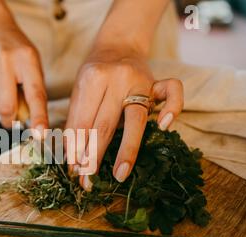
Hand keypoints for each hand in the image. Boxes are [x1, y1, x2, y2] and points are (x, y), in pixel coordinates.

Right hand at [0, 23, 47, 130]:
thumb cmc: (18, 51)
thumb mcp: (33, 64)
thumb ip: (33, 90)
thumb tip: (29, 120)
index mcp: (27, 60)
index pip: (35, 94)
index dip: (38, 117)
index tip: (40, 134)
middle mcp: (6, 62)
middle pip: (7, 107)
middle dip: (11, 119)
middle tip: (14, 120)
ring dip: (1, 106)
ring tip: (5, 87)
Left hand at [65, 49, 182, 189]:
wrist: (117, 45)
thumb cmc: (94, 75)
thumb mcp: (79, 91)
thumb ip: (76, 120)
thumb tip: (72, 158)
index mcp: (91, 79)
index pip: (82, 122)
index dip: (76, 149)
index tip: (73, 172)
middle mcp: (116, 79)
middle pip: (104, 125)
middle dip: (94, 158)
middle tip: (88, 183)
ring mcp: (140, 80)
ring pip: (135, 120)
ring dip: (125, 151)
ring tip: (119, 176)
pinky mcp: (159, 82)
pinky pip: (173, 93)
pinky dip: (171, 110)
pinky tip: (163, 127)